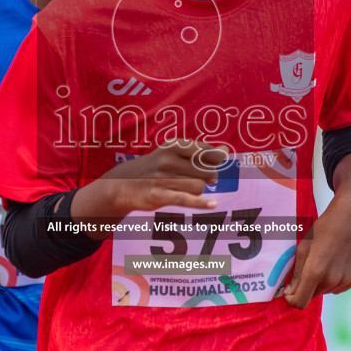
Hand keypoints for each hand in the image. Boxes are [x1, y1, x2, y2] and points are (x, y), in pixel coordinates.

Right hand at [90, 140, 224, 217]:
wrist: (123, 184)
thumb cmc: (156, 168)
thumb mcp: (173, 154)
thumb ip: (201, 152)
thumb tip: (227, 150)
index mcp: (172, 146)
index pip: (205, 151)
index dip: (214, 159)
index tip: (214, 162)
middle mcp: (167, 160)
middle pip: (206, 170)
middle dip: (209, 176)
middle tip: (203, 178)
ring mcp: (162, 178)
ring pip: (199, 186)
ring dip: (199, 190)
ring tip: (188, 188)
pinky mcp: (159, 196)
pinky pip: (186, 199)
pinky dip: (201, 203)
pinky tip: (213, 205)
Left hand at [281, 192, 350, 308]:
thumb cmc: (323, 229)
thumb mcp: (304, 247)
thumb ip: (296, 273)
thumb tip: (289, 293)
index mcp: (315, 272)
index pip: (300, 302)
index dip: (291, 299)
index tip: (289, 291)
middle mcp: (332, 280)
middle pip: (312, 296)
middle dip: (306, 287)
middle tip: (308, 266)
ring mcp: (345, 281)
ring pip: (325, 291)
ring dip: (320, 283)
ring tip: (325, 260)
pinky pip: (337, 287)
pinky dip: (333, 280)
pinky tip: (336, 262)